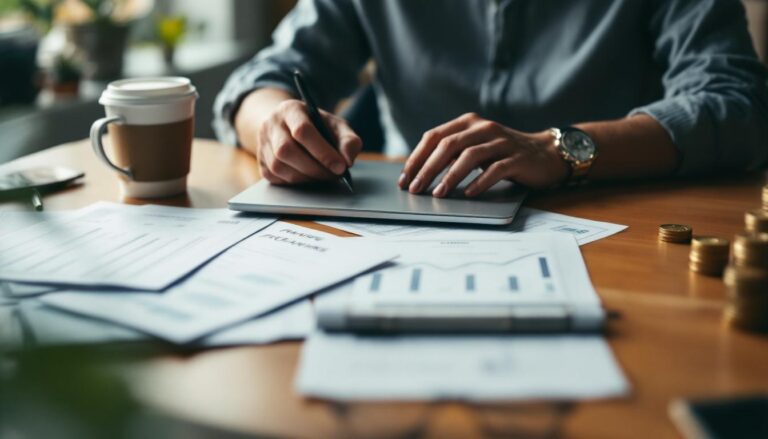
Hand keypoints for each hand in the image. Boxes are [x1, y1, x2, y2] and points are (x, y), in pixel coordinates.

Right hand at [255, 99, 362, 184]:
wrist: (290, 126)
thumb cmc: (317, 126)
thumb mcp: (336, 126)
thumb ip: (348, 140)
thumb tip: (347, 161)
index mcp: (290, 109)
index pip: (302, 130)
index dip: (323, 152)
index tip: (341, 167)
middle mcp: (271, 124)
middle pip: (286, 150)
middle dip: (314, 168)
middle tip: (334, 175)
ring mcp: (262, 144)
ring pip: (278, 166)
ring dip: (305, 177)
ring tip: (323, 176)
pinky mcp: (261, 163)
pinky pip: (275, 178)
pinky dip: (295, 181)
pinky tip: (308, 177)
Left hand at [398, 113, 569, 196]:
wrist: (545, 154)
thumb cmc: (503, 154)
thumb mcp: (474, 148)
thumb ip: (451, 153)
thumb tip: (417, 174)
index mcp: (468, 123)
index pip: (433, 137)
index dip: (416, 158)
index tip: (404, 179)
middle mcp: (483, 127)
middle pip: (448, 146)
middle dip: (427, 169)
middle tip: (415, 189)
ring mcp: (501, 141)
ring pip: (469, 156)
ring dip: (450, 176)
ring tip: (437, 193)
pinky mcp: (517, 157)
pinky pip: (495, 169)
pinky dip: (479, 182)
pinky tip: (467, 194)